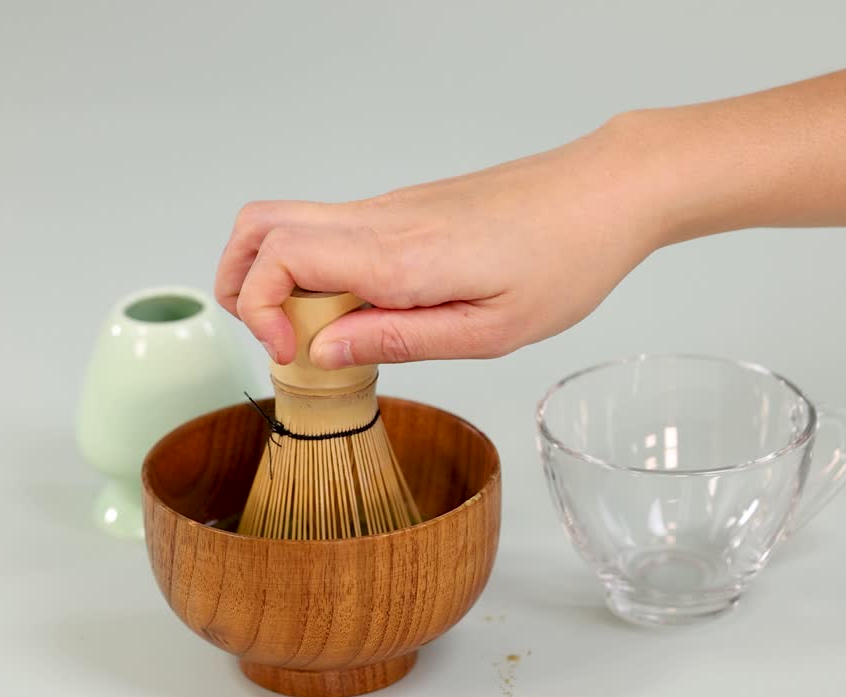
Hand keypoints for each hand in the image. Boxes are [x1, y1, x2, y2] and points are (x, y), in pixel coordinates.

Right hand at [214, 117, 676, 368]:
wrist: (604, 192)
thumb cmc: (565, 259)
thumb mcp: (491, 331)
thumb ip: (398, 341)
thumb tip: (323, 352)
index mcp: (398, 254)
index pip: (277, 257)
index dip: (258, 309)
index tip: (289, 355)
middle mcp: (380, 220)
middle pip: (259, 224)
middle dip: (241, 285)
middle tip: (276, 340)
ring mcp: (388, 208)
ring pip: (289, 222)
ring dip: (275, 276)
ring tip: (312, 332)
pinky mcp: (403, 208)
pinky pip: (330, 229)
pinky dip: (313, 268)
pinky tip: (355, 311)